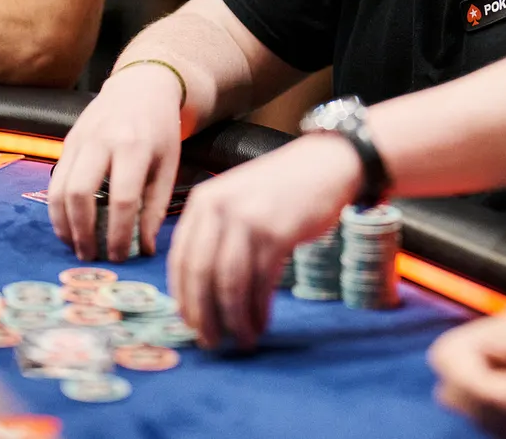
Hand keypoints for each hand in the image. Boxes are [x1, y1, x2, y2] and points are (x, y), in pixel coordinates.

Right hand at [48, 64, 181, 261]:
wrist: (141, 86)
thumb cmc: (160, 129)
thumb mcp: (168, 165)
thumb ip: (155, 207)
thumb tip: (143, 248)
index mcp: (133, 145)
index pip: (122, 199)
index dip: (118, 233)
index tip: (119, 256)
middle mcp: (101, 140)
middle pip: (80, 194)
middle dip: (83, 232)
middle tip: (91, 255)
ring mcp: (79, 139)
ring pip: (59, 189)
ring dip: (64, 224)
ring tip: (77, 246)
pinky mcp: (67, 141)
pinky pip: (55, 181)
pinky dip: (57, 209)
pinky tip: (69, 226)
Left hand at [167, 133, 361, 349]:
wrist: (325, 164)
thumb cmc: (280, 188)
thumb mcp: (235, 198)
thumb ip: (213, 232)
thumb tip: (197, 292)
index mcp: (203, 200)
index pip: (180, 258)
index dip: (182, 296)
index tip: (189, 323)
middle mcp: (220, 208)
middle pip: (200, 274)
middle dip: (203, 315)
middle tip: (210, 342)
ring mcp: (249, 220)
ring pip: (230, 283)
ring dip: (234, 319)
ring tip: (241, 339)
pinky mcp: (277, 233)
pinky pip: (260, 283)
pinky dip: (258, 310)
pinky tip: (260, 323)